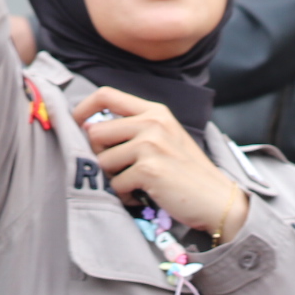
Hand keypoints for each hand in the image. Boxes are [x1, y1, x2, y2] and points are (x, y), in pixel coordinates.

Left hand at [74, 87, 248, 240]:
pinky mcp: (149, 169)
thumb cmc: (188, 173)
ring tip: (136, 184)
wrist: (217, 200)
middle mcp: (152, 122)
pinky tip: (143, 196)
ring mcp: (151, 144)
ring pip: (103, 160)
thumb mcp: (166, 138)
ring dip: (114, 178)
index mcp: (155, 111)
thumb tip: (90, 128)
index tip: (77, 124)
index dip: (83, 109)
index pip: (106, 95)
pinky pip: (116, 183)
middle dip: (101, 155)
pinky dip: (125, 195)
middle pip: (96, 132)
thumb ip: (134, 129)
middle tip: (120, 170)